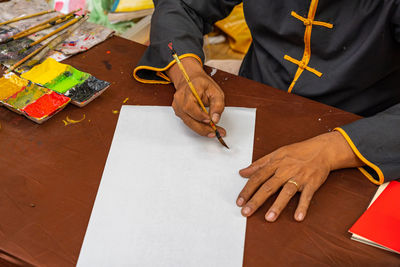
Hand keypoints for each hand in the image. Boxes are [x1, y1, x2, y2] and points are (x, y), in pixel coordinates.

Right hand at [166, 57, 225, 136]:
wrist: (190, 79)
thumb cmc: (202, 84)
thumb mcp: (215, 91)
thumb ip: (217, 105)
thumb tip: (215, 119)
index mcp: (188, 90)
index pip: (190, 107)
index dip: (200, 116)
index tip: (211, 121)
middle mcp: (180, 99)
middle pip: (189, 118)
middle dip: (203, 128)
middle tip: (216, 132)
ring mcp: (177, 106)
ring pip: (189, 123)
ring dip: (202, 129)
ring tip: (214, 132)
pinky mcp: (178, 112)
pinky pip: (188, 122)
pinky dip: (198, 126)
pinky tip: (207, 128)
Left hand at [236, 131, 363, 221]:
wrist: (322, 150)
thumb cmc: (298, 152)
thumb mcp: (276, 154)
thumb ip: (258, 165)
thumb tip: (242, 172)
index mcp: (275, 163)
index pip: (258, 177)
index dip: (247, 190)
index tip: (239, 201)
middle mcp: (285, 170)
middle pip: (268, 186)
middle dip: (256, 200)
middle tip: (246, 212)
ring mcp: (299, 177)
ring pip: (286, 192)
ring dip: (277, 205)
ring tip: (268, 218)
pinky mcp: (312, 183)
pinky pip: (307, 196)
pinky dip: (303, 206)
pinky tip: (298, 217)